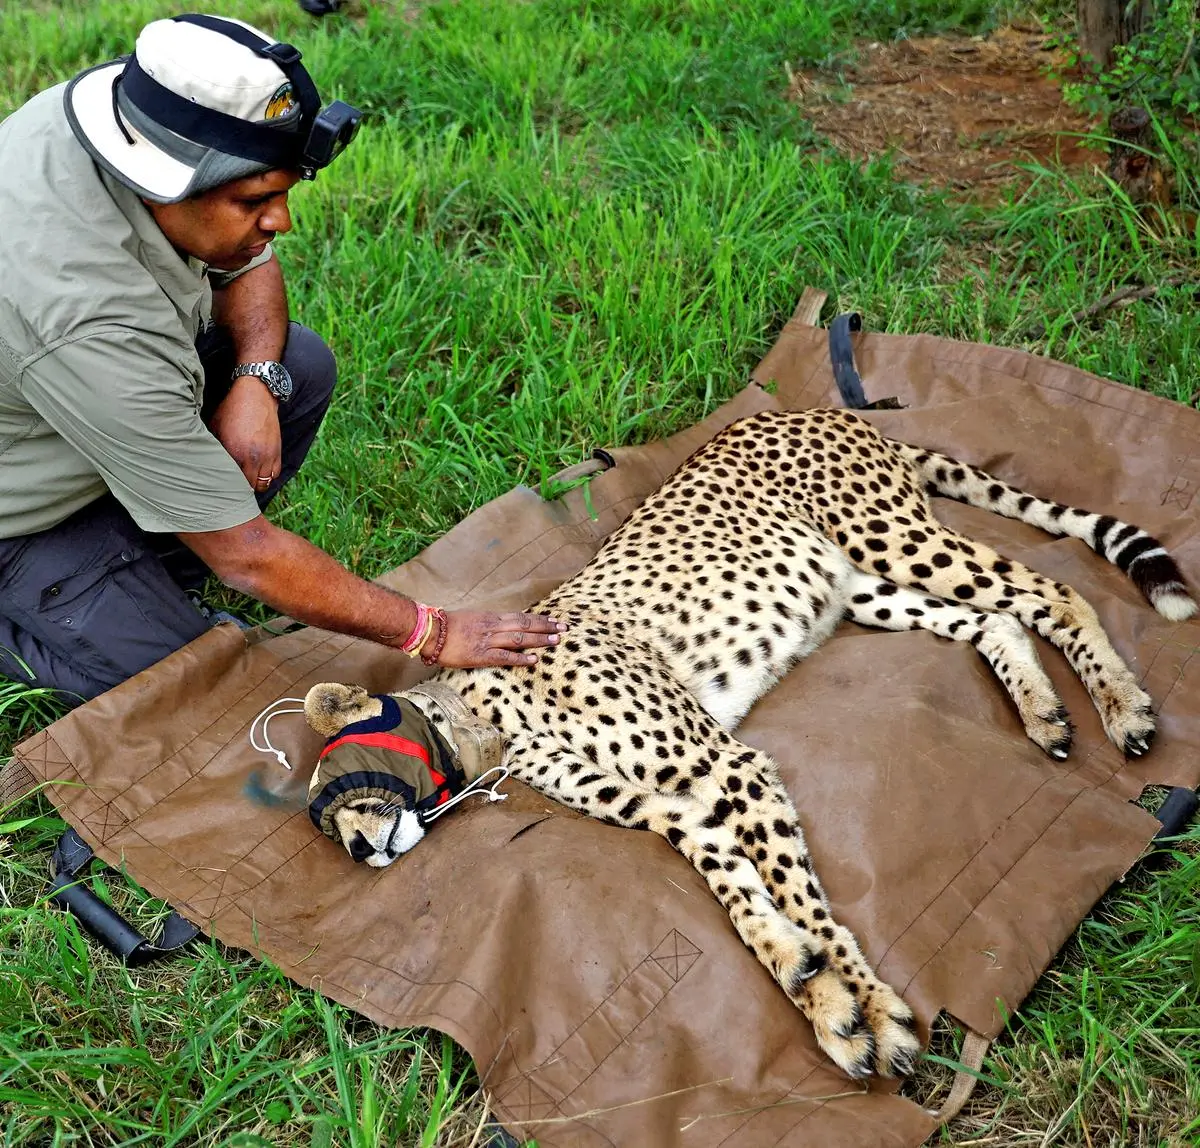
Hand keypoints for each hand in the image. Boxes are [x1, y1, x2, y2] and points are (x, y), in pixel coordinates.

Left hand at [208, 376, 282, 492]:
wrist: (256, 395)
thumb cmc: (231, 410)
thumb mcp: (216, 428)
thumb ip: (215, 448)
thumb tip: (208, 463)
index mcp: (235, 453)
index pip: (233, 482)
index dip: (228, 486)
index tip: (223, 486)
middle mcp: (253, 458)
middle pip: (251, 487)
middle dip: (243, 488)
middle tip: (235, 485)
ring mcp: (268, 455)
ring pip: (264, 483)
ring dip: (256, 483)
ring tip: (248, 479)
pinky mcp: (277, 451)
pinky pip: (275, 473)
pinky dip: (267, 476)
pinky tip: (259, 471)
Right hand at [434, 610, 566, 667]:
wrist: (430, 632)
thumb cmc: (448, 626)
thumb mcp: (473, 619)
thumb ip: (489, 623)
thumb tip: (503, 626)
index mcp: (491, 617)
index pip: (521, 616)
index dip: (539, 619)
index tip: (554, 620)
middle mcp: (493, 626)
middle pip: (525, 624)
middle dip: (546, 627)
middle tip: (564, 628)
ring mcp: (488, 641)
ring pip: (519, 638)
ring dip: (539, 639)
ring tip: (556, 641)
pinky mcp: (481, 655)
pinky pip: (504, 656)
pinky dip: (520, 658)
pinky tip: (534, 660)